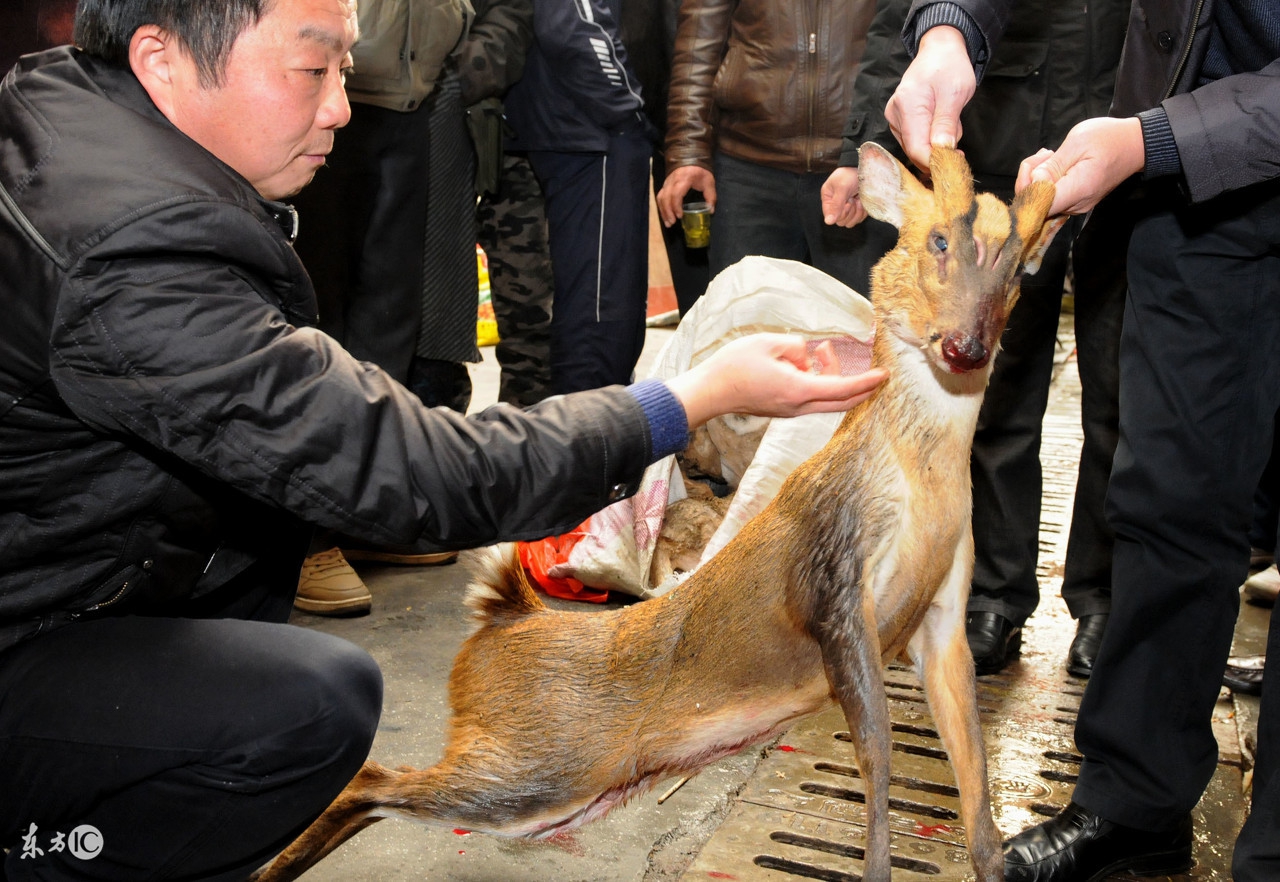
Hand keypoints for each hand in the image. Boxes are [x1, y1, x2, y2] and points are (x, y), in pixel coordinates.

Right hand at [656, 165, 716, 226]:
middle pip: (666, 197)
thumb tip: (710, 211)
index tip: (680, 216)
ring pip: (661, 198)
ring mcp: (667, 182)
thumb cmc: (700, 171)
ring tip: (668, 223)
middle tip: (672, 223)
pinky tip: (666, 216)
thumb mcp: (708, 182)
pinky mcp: (664, 185)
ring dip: (663, 211)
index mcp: (684, 178)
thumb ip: (710, 196)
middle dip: (668, 211)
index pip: (676, 193)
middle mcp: (672, 180)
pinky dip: (662, 207)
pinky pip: (660, 197)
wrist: (690, 158)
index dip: (676, 206)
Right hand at [665, 334, 887, 428]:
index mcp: (798, 390)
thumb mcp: (768, 343)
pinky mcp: (783, 410)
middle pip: (841, 402)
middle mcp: (798, 406)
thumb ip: (796, 346)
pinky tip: (808, 364)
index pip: (842, 388)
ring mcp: (790, 411)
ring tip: (818, 350)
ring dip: (833, 377)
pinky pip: (813, 399)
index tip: (885, 375)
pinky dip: (821, 383)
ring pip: (827, 399)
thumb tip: (807, 356)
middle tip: (874, 371)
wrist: (710, 391)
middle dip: (862, 387)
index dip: (866, 381)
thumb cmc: (734, 366)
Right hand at [821, 167, 868, 226]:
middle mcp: (836, 206)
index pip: (831, 217)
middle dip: (849, 212)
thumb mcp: (842, 188)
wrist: (864, 168)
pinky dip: (863, 212)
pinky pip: (859, 219)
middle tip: (853, 200)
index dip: (840, 213)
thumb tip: (828, 222)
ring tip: (858, 200)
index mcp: (828, 199)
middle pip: (841, 222)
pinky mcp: (857, 209)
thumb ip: (835, 205)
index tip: (847, 203)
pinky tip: (862, 201)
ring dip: (857, 212)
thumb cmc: (850, 174)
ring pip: (850, 222)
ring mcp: (847, 208)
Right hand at [884, 26, 974, 171]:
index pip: (917, 149)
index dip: (935, 161)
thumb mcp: (955, 92)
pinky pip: (914, 139)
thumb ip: (946, 123)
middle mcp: (895, 114)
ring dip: (936, 142)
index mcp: (907, 105)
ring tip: (948, 120)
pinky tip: (939, 121)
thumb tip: (942, 151)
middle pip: (914, 150)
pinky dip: (930, 136)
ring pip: (915, 147)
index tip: (956, 160)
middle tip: (957, 133)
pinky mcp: (897, 120)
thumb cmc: (949, 66)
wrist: (939, 50)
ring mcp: (894, 118)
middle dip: (938, 149)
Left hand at [1016, 116, 1144, 214]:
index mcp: (1078, 191)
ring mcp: (1076, 205)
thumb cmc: (1108, 138)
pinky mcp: (1076, 201)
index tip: (1036, 163)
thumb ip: (1052, 167)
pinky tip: (1053, 162)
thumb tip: (1032, 183)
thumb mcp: (1077, 143)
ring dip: (1039, 176)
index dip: (1027, 188)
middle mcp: (1076, 205)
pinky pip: (1052, 196)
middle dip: (1031, 177)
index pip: (1039, 206)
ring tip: (1051, 154)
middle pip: (1037, 203)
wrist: (1135, 143)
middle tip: (1045, 153)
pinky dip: (1048, 180)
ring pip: (1042, 199)